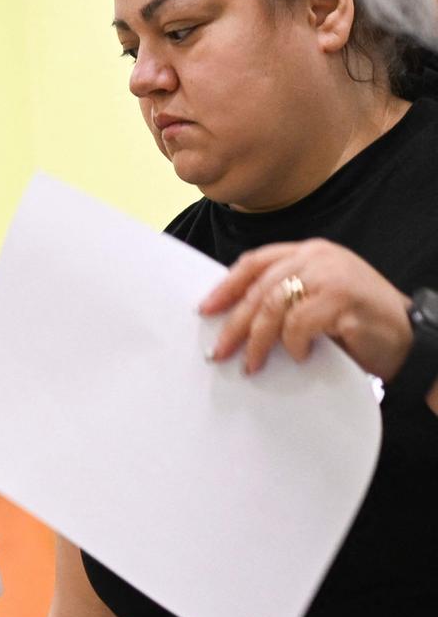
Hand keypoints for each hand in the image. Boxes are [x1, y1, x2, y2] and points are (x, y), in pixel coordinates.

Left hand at [200, 238, 412, 378]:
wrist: (411, 338)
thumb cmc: (360, 322)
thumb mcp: (319, 298)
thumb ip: (287, 295)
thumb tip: (235, 317)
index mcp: (309, 252)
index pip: (255, 262)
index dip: (226, 286)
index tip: (205, 309)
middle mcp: (318, 257)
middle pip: (259, 288)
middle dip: (235, 323)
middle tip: (220, 351)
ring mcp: (331, 275)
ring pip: (273, 305)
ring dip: (258, 340)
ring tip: (252, 364)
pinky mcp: (342, 299)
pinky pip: (299, 324)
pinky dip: (293, 344)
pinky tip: (299, 356)